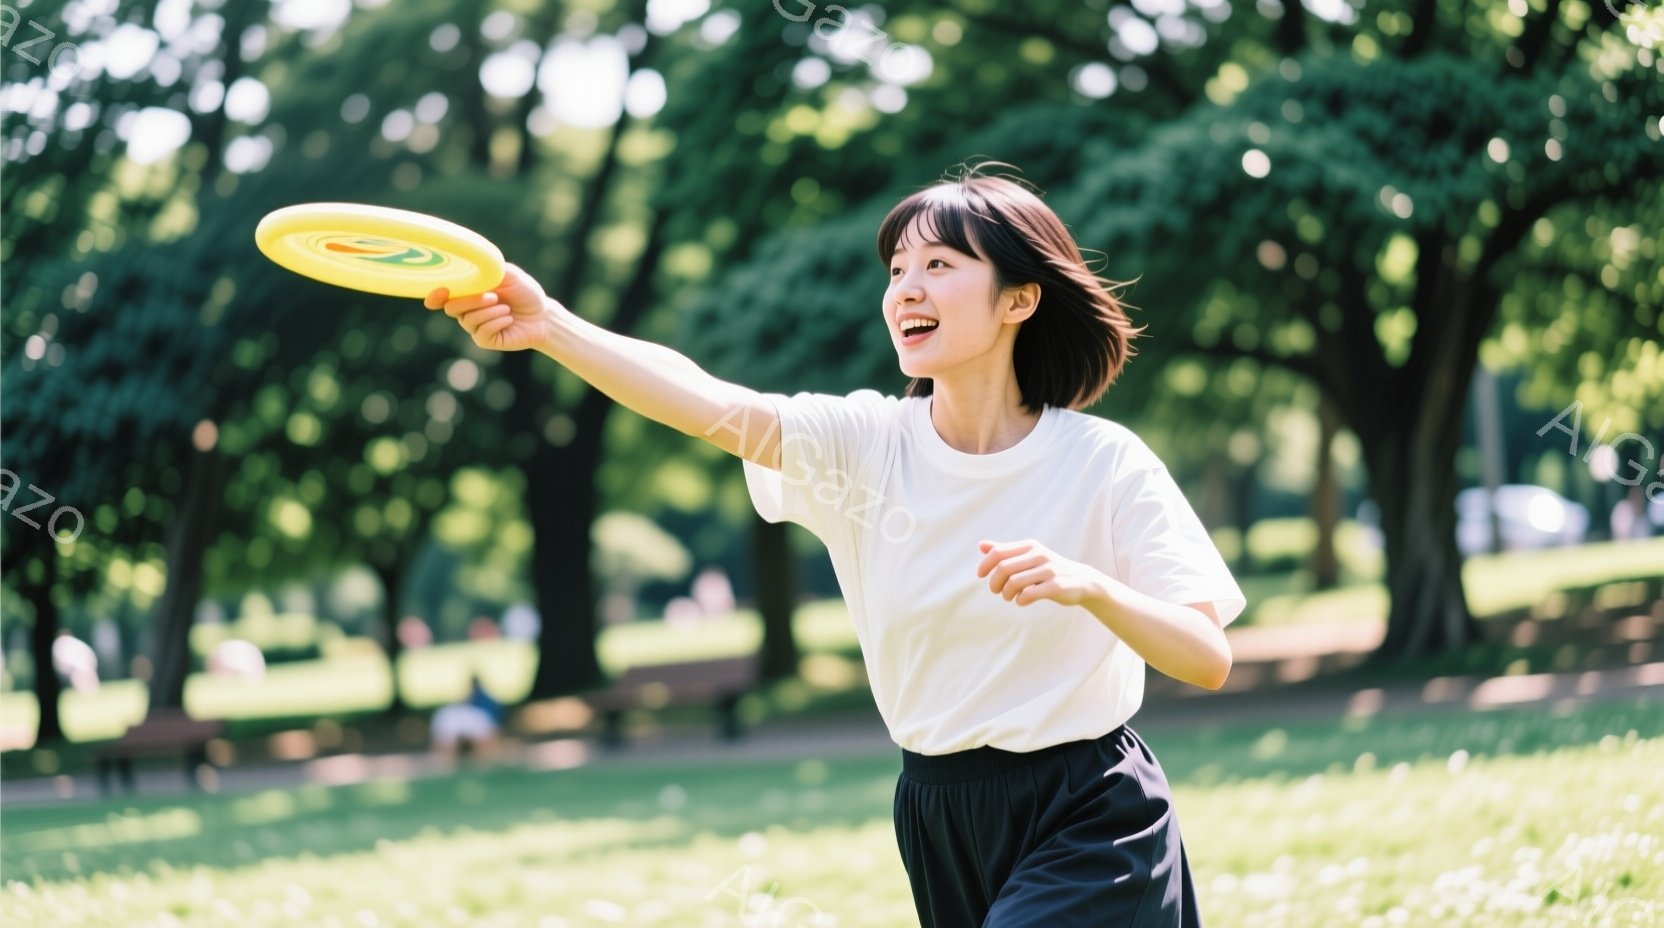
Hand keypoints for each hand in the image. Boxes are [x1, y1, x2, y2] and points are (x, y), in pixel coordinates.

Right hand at [424, 263, 561, 351]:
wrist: (543, 314)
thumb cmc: (525, 292)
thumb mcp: (509, 275)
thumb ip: (489, 270)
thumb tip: (472, 265)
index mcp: (468, 292)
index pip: (441, 296)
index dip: (435, 296)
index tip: (442, 291)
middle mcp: (467, 310)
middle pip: (451, 308)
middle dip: (472, 301)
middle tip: (494, 297)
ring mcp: (475, 326)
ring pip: (468, 320)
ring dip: (489, 312)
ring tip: (507, 308)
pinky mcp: (485, 340)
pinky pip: (481, 332)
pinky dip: (496, 322)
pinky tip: (508, 319)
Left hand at [975, 538, 1103, 607]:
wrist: (1083, 581)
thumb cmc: (1049, 570)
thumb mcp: (1029, 557)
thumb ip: (1006, 552)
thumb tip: (981, 545)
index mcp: (1030, 546)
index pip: (998, 552)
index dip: (985, 565)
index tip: (981, 575)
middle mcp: (1039, 555)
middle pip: (1003, 568)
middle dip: (994, 583)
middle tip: (996, 591)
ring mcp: (1049, 570)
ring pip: (1014, 582)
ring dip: (1006, 594)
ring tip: (1009, 597)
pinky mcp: (1057, 586)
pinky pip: (1029, 594)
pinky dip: (1020, 600)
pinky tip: (1022, 601)